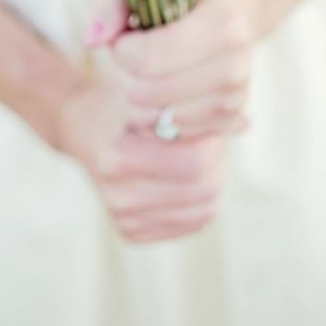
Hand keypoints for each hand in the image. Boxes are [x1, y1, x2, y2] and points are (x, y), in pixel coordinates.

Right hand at [56, 77, 225, 242]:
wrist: (80, 125)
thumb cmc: (122, 102)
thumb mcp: (151, 93)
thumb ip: (195, 108)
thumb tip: (245, 122)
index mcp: (119, 158)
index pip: (196, 163)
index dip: (215, 141)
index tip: (210, 122)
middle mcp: (118, 194)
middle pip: (204, 190)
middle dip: (218, 161)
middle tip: (212, 139)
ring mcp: (122, 216)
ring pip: (203, 211)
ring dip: (212, 181)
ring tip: (200, 155)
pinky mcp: (129, 231)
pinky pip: (190, 225)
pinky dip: (199, 202)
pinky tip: (185, 178)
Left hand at [86, 0, 259, 139]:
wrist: (220, 18)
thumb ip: (111, 5)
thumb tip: (93, 40)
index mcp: (222, 23)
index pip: (147, 59)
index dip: (121, 51)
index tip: (125, 37)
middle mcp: (236, 65)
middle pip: (146, 93)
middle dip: (124, 75)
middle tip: (131, 56)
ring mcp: (234, 99)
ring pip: (153, 119)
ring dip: (134, 99)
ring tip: (145, 71)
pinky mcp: (226, 123)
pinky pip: (167, 135)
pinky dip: (151, 118)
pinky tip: (158, 91)